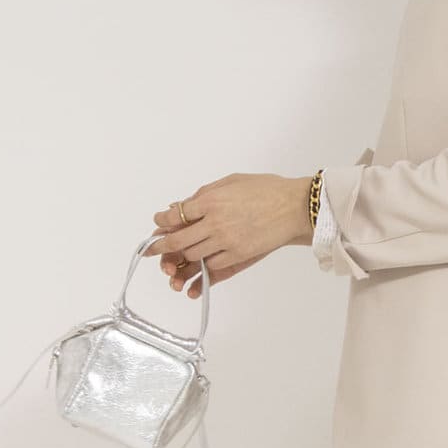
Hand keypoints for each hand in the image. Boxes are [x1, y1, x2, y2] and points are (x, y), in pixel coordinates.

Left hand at [142, 173, 312, 297]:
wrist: (295, 208)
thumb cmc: (267, 190)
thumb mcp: (231, 182)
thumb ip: (205, 194)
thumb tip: (184, 205)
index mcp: (211, 200)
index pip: (175, 215)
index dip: (163, 221)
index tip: (159, 223)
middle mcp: (215, 222)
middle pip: (178, 240)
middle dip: (161, 246)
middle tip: (152, 249)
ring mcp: (226, 241)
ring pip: (192, 255)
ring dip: (183, 255)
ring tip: (179, 255)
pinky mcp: (239, 255)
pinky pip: (212, 265)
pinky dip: (204, 264)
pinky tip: (202, 261)